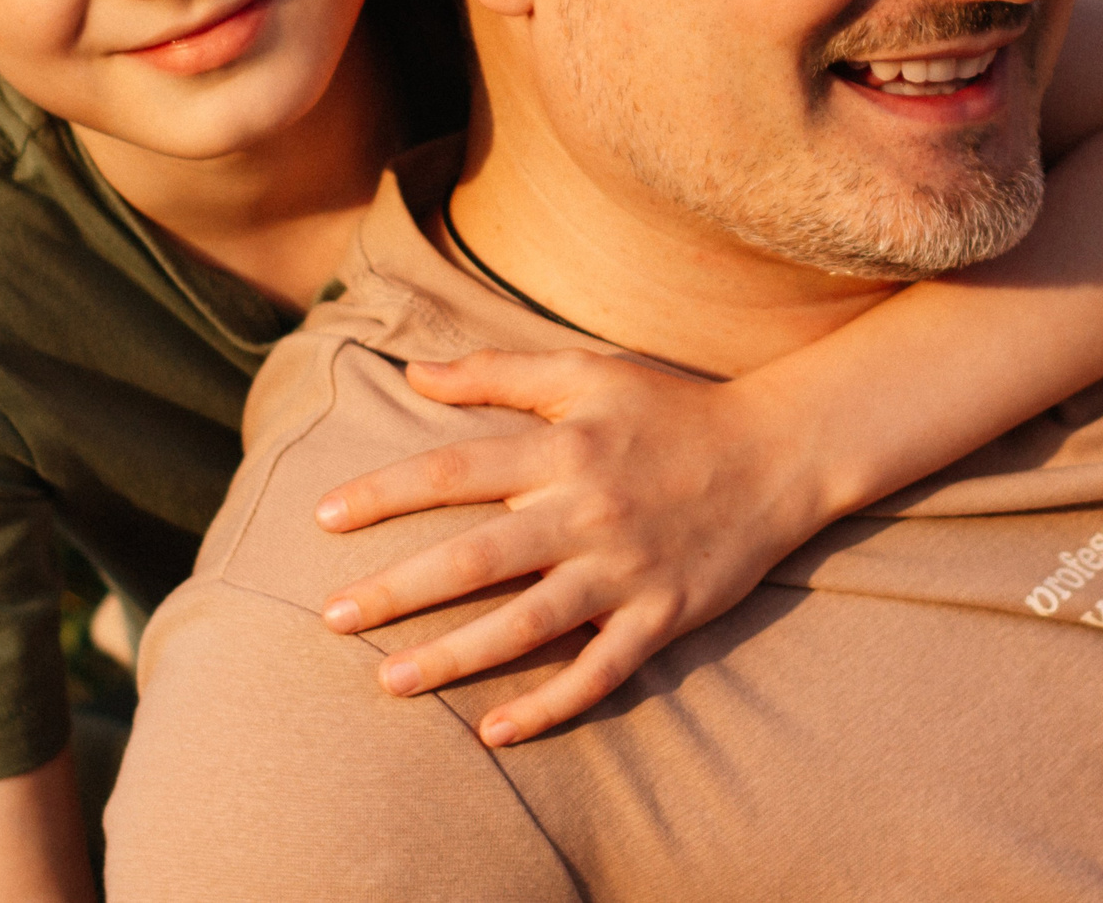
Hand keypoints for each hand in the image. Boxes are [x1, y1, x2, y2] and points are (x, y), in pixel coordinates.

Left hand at [311, 349, 830, 745]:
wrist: (780, 452)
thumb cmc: (674, 407)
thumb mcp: (589, 370)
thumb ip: (500, 370)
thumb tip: (414, 372)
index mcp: (564, 446)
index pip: (453, 471)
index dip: (383, 493)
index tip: (323, 518)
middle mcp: (589, 510)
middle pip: (476, 557)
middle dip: (398, 591)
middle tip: (332, 617)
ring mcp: (627, 569)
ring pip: (527, 623)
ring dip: (456, 656)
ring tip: (391, 680)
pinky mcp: (663, 615)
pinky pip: (600, 671)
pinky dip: (550, 704)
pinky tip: (497, 732)